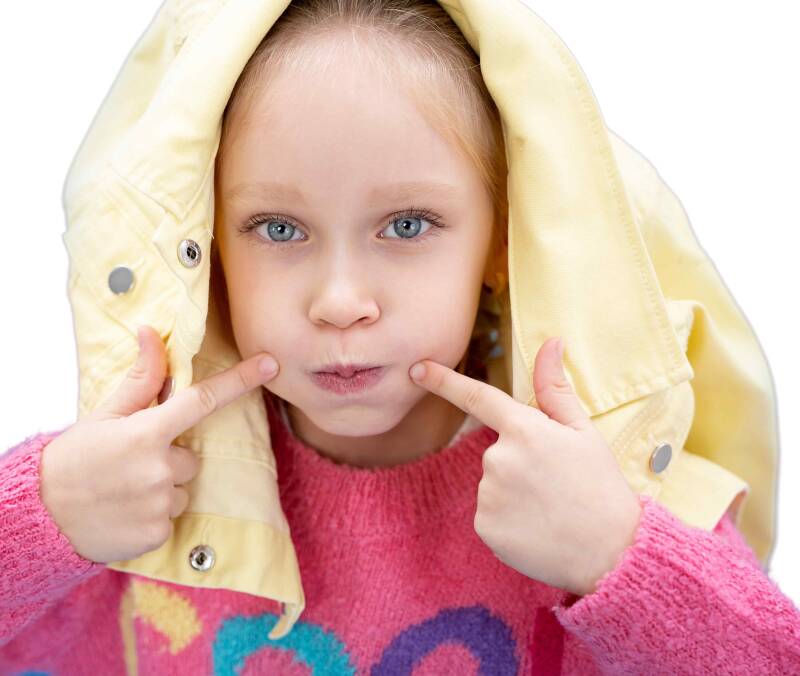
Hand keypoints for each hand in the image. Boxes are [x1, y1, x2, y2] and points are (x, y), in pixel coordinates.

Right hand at [39, 325, 279, 563]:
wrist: (41, 514)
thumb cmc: (75, 458)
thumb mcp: (105, 416)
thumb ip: (140, 380)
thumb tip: (151, 333)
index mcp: (147, 431)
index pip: (203, 399)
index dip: (241, 380)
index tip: (270, 365)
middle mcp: (159, 466)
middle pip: (192, 458)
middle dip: (168, 459)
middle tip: (130, 465)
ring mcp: (160, 502)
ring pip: (183, 489)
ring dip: (162, 489)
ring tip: (125, 491)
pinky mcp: (158, 533)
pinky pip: (173, 517)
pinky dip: (155, 516)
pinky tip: (126, 512)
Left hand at [408, 337, 642, 596]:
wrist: (611, 551)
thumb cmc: (599, 485)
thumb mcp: (583, 431)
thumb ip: (555, 388)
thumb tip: (551, 343)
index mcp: (524, 429)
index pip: (477, 397)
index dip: (443, 381)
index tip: (416, 369)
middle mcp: (499, 458)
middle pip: (496, 451)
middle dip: (519, 462)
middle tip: (554, 484)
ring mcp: (489, 494)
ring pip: (493, 483)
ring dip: (514, 492)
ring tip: (549, 508)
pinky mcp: (484, 526)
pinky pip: (489, 513)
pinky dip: (508, 519)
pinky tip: (536, 527)